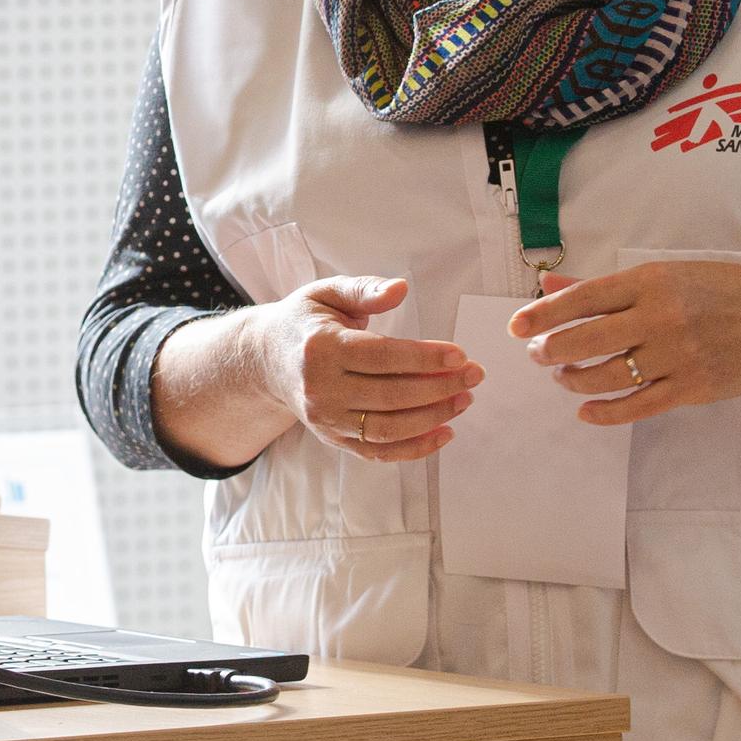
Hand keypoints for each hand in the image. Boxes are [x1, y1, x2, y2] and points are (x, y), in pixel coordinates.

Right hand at [254, 275, 481, 462]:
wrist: (266, 360)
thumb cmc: (305, 321)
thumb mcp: (327, 293)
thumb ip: (364, 290)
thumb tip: (400, 288)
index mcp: (320, 347)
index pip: (382, 356)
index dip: (425, 358)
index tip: (460, 355)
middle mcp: (320, 388)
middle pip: (391, 395)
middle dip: (440, 388)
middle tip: (474, 375)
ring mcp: (325, 419)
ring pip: (388, 428)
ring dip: (434, 417)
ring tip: (465, 400)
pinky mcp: (333, 439)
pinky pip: (379, 452)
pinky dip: (415, 448)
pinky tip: (445, 432)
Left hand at [508, 261, 740, 428]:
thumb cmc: (722, 289)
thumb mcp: (666, 274)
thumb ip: (606, 286)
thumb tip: (549, 285)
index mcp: (651, 280)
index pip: (582, 298)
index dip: (542, 314)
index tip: (516, 327)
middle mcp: (661, 317)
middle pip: (586, 340)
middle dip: (550, 352)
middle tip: (538, 356)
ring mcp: (677, 355)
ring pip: (606, 377)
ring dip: (574, 381)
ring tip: (564, 377)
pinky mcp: (693, 388)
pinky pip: (637, 407)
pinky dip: (605, 412)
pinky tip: (585, 410)